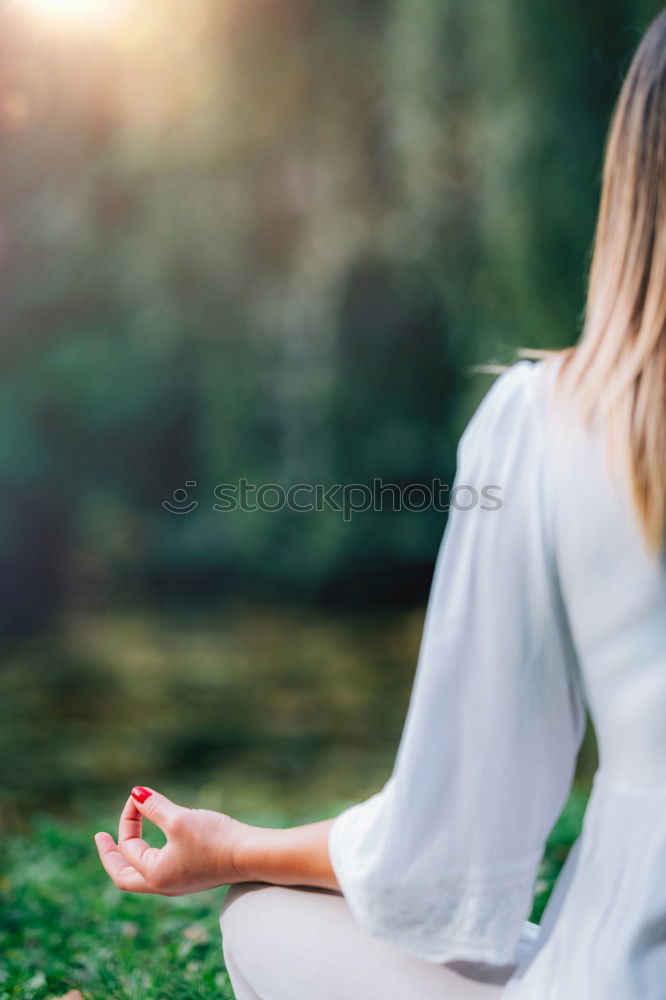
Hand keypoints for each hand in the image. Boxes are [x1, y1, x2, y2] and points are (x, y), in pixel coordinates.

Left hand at [94, 786, 247, 894]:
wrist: (251, 855)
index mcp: (154, 875)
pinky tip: (157, 844)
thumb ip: (154, 806)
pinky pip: (159, 871)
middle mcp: (163, 885)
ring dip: (129, 857)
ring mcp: (178, 884)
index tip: (138, 796)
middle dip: (111, 856)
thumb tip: (135, 793)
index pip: (128, 846)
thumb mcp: (179, 819)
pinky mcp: (193, 877)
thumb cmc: (214, 839)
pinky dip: (149, 857)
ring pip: (141, 876)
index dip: (129, 817)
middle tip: (102, 839)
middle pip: (124, 877)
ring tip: (124, 842)